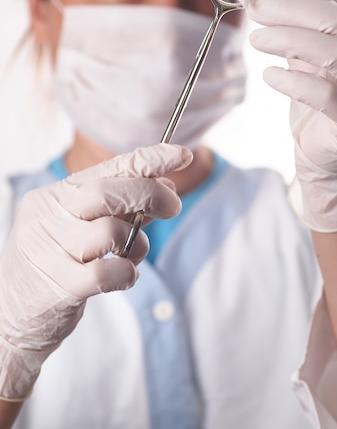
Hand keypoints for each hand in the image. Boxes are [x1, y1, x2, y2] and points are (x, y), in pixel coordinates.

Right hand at [0, 143, 191, 399]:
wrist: (9, 319)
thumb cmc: (55, 266)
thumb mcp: (81, 228)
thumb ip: (119, 208)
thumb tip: (165, 187)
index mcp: (54, 196)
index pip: (107, 168)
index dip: (148, 159)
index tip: (182, 153)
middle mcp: (47, 216)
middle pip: (107, 192)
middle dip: (149, 194)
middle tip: (173, 206)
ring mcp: (47, 250)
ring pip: (111, 232)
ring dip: (135, 245)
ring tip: (130, 257)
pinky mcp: (55, 286)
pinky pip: (106, 272)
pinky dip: (125, 274)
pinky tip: (122, 278)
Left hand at [247, 0, 336, 230]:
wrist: (332, 152)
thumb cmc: (320, 96)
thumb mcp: (309, 53)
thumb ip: (295, 25)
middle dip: (289, 10)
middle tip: (254, 10)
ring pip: (336, 53)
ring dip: (288, 40)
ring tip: (256, 40)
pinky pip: (328, 96)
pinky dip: (294, 82)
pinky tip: (269, 76)